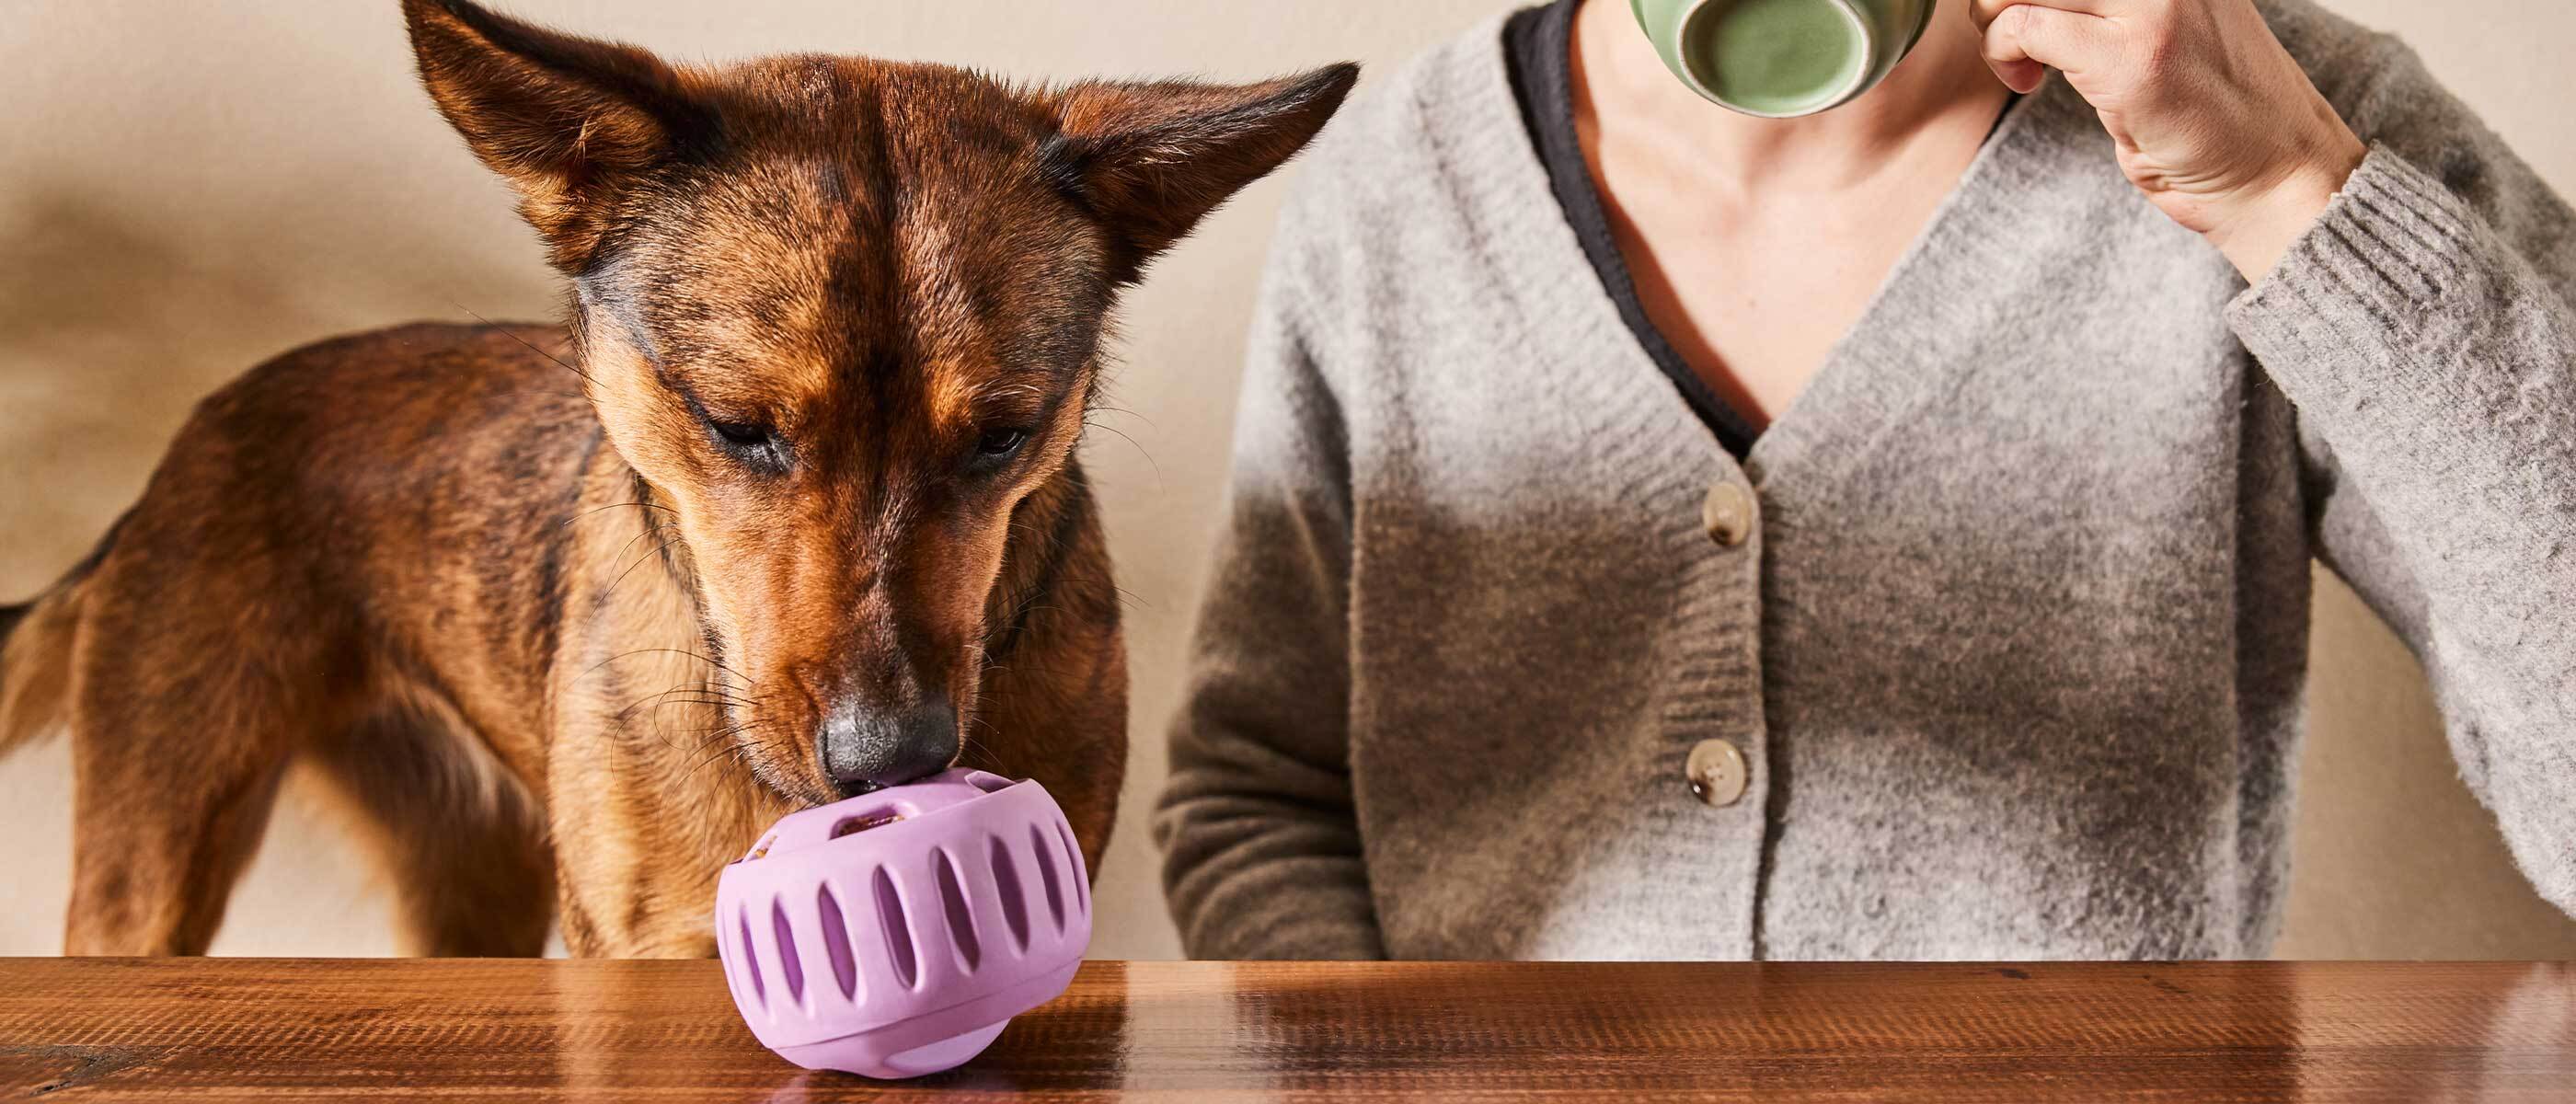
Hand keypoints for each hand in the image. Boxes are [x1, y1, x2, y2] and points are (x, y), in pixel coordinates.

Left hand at [1971, 0, 2368, 280]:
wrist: (2278, 175)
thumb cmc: (2215, 121)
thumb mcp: (2164, 37)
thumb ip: (2111, 10)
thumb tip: (2033, 1)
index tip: (2024, 19)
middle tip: (2010, 41)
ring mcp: (2154, 8)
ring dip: (1996, 23)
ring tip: (2020, 65)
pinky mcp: (2134, 58)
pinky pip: (2028, 27)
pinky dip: (2004, 52)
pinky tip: (2027, 83)